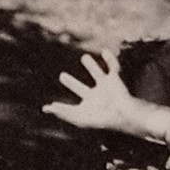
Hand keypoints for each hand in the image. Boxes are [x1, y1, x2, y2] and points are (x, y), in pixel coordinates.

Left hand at [43, 51, 166, 143]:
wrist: (123, 114)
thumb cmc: (102, 118)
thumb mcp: (79, 117)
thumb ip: (63, 112)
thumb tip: (47, 108)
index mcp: (88, 107)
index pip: (73, 108)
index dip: (62, 108)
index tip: (51, 106)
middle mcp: (96, 97)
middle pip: (81, 89)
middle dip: (72, 83)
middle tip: (62, 77)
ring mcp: (106, 87)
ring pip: (97, 74)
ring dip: (91, 66)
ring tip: (84, 57)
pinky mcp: (115, 79)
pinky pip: (114, 66)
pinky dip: (111, 58)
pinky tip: (106, 51)